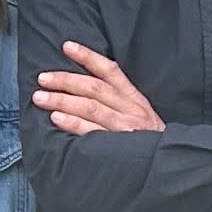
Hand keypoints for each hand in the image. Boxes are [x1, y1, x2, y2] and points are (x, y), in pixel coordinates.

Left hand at [31, 42, 162, 135]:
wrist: (170, 164)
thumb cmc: (149, 141)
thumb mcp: (140, 116)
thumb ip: (117, 102)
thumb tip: (82, 89)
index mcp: (134, 99)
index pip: (110, 71)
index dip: (88, 57)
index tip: (67, 47)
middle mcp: (130, 109)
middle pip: (94, 88)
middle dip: (66, 80)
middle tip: (43, 79)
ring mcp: (126, 127)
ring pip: (91, 107)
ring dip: (63, 101)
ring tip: (41, 98)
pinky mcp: (120, 146)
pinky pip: (92, 132)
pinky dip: (73, 124)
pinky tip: (56, 119)